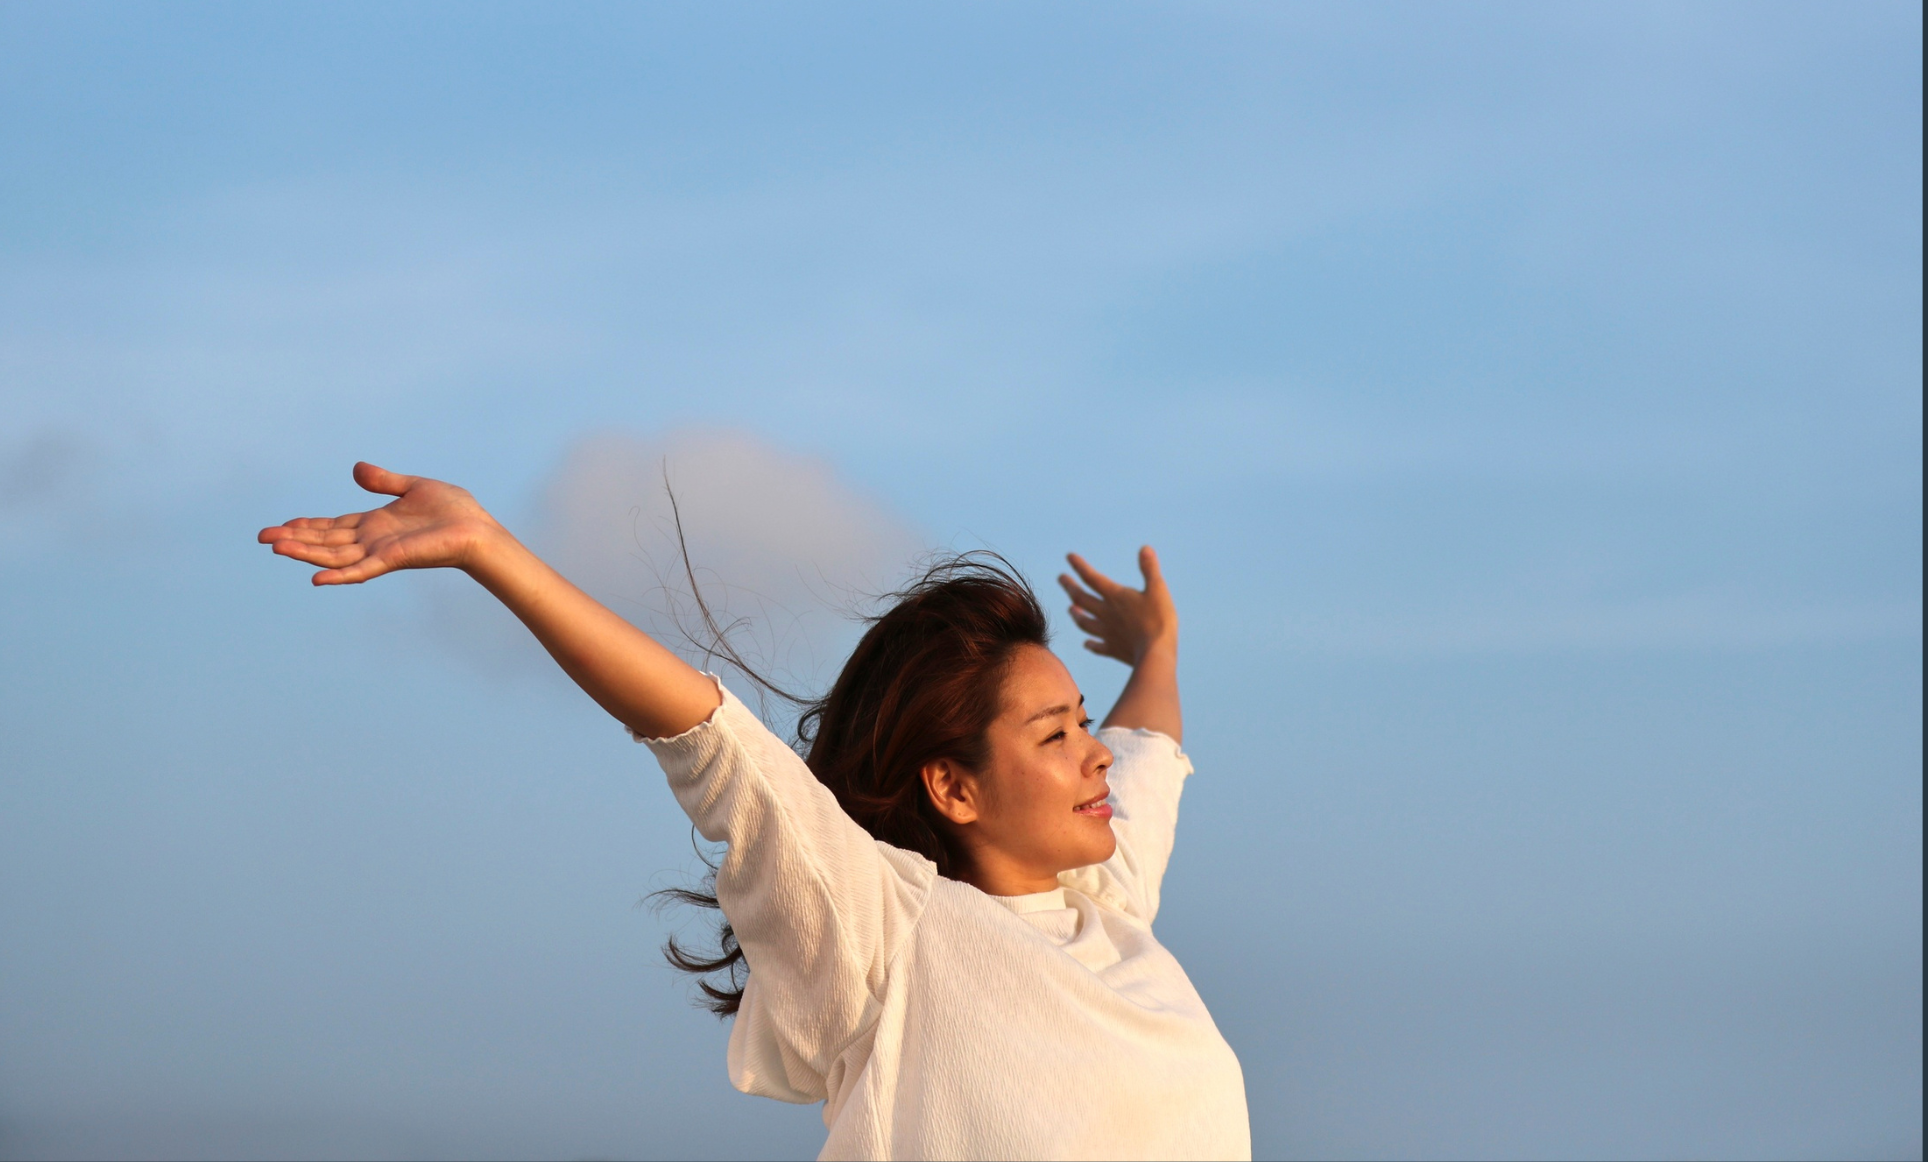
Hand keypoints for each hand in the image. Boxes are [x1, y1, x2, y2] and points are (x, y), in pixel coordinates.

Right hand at [257, 462, 502, 584]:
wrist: (479, 530)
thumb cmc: (455, 512)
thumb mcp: (414, 487)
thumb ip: (384, 481)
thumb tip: (356, 469)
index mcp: (376, 524)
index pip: (333, 527)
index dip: (307, 526)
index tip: (281, 525)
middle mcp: (373, 541)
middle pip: (326, 540)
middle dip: (295, 539)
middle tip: (263, 537)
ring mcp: (380, 552)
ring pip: (335, 554)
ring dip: (305, 552)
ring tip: (276, 547)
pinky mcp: (393, 560)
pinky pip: (361, 570)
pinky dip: (339, 575)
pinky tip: (315, 577)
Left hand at [1059, 546, 1177, 665]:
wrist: (1155, 655)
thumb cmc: (1158, 620)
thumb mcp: (1157, 590)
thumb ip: (1149, 569)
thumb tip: (1144, 548)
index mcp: (1115, 596)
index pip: (1092, 578)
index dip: (1080, 566)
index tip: (1069, 556)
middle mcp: (1106, 613)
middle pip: (1081, 599)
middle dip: (1070, 587)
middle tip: (1061, 578)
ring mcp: (1107, 633)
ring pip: (1084, 622)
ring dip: (1076, 615)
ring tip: (1070, 609)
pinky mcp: (1113, 649)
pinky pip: (1097, 647)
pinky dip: (1090, 644)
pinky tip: (1087, 644)